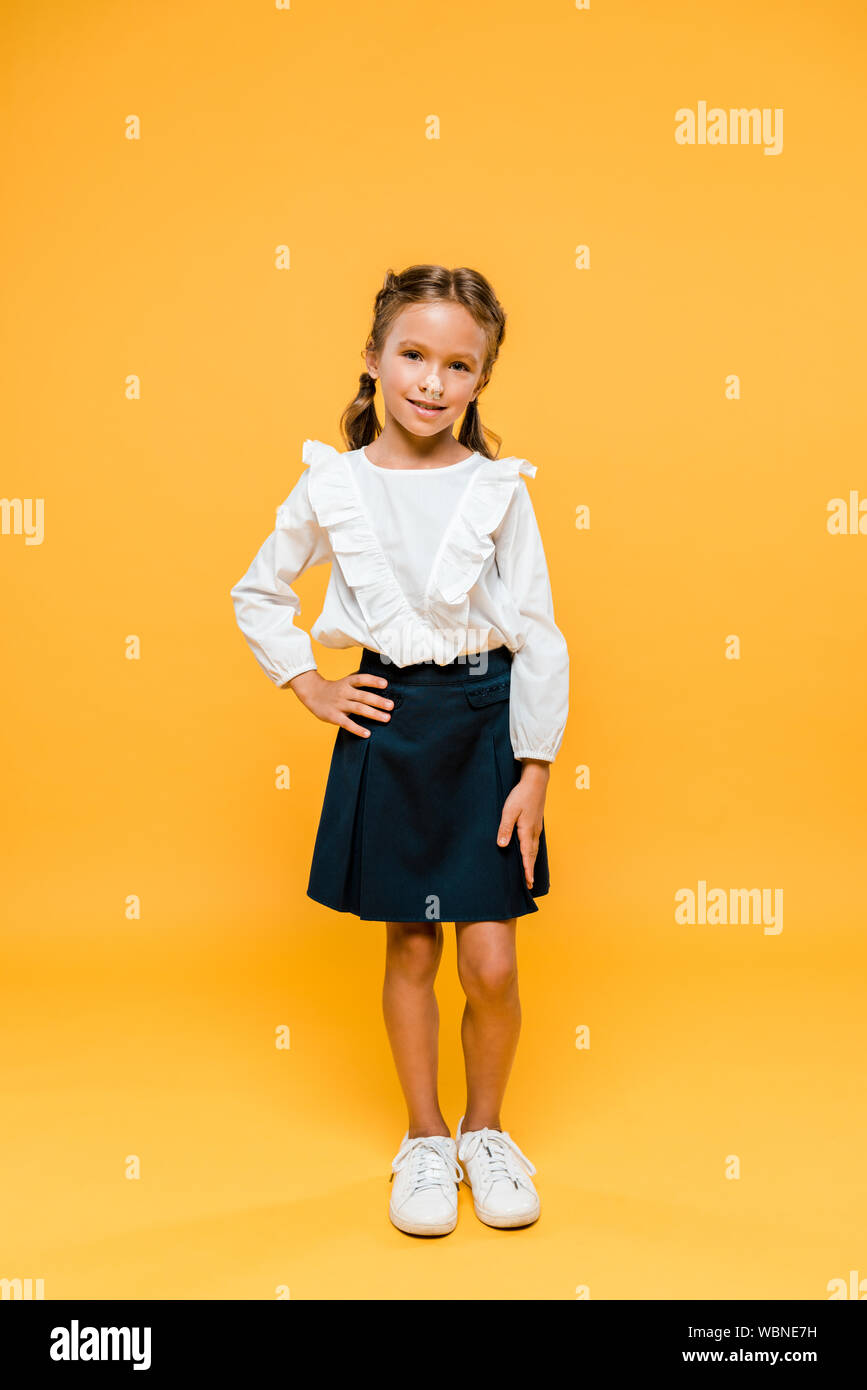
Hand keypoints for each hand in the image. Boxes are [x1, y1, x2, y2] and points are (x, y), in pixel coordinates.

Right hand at [288, 668, 392, 737]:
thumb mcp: (345, 681)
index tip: (385, 684)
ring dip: (373, 714)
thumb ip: (360, 681)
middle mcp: (344, 692)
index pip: (361, 679)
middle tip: (391, 706)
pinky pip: (347, 723)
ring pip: (358, 709)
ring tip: (386, 718)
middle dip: (378, 701)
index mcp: (347, 682)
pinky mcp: (334, 716)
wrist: (312, 693)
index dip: (373, 681)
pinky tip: (367, 734)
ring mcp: (339, 704)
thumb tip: (382, 680)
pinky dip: (357, 729)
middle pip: (363, 696)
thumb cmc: (335, 689)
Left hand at [496, 761, 549, 889]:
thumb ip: (505, 828)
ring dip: (532, 861)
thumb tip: (503, 846)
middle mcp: (534, 831)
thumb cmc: (521, 795)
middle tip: (530, 884)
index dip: (527, 869)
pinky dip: (532, 851)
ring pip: (534, 848)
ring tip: (530, 872)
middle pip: (532, 855)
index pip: (527, 855)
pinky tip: (530, 851)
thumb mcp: (509, 811)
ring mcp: (536, 827)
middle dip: (531, 870)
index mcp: (527, 831)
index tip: (528, 883)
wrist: (536, 781)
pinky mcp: (536, 822)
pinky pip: (534, 841)